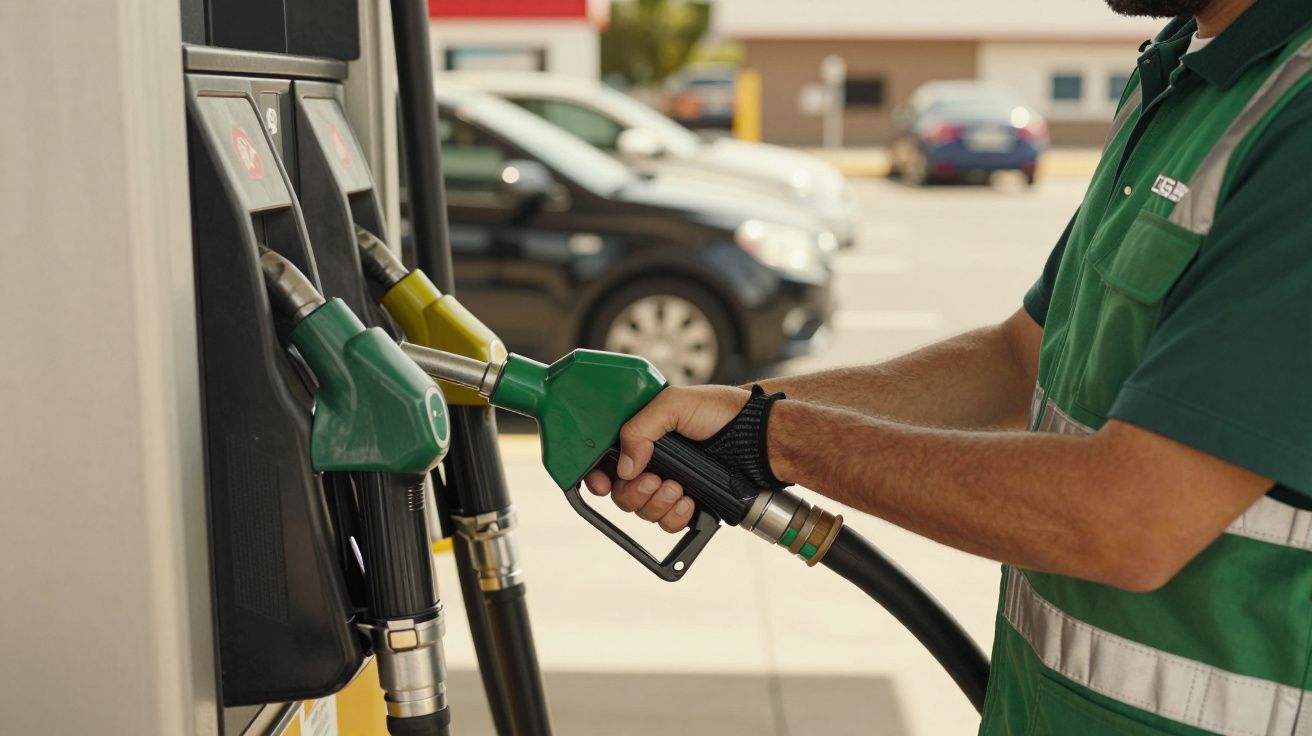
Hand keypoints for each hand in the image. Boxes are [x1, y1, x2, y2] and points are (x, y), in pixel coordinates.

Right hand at [583, 384, 749, 531]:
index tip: (601, 484)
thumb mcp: (674, 404)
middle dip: (634, 491)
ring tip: (678, 488)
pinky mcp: (688, 503)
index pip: (606, 461)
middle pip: (621, 493)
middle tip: (654, 481)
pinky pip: (667, 523)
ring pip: (643, 511)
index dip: (598, 476)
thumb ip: (640, 428)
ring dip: (658, 503)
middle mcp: (652, 462)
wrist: (759, 438)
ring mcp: (669, 484)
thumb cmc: (722, 412)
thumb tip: (623, 467)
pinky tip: (689, 500)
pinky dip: (675, 516)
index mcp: (642, 435)